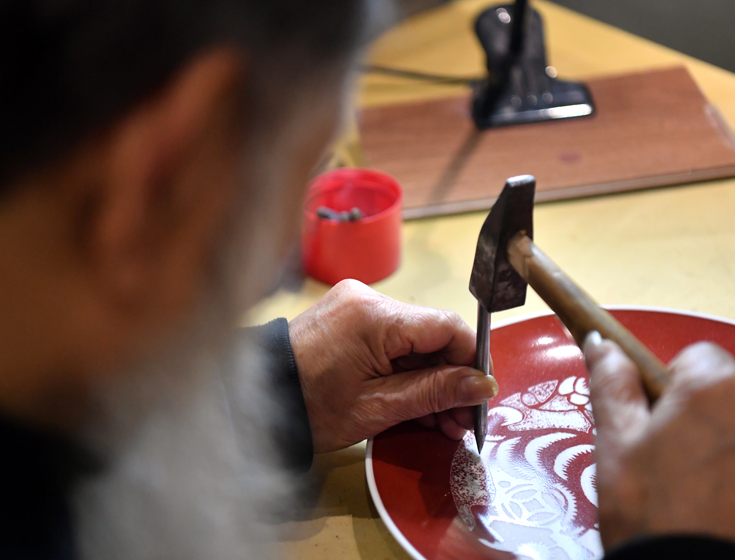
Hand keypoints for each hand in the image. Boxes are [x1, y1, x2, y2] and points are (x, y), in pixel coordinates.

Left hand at [289, 280, 496, 453]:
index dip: (471, 361)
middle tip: (460, 422)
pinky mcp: (347, 318)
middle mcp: (367, 299)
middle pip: (431, 335)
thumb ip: (434, 392)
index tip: (478, 398)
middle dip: (450, 379)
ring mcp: (355, 306)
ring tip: (440, 423)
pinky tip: (416, 405)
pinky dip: (405, 372)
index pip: (447, 326)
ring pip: (413, 341)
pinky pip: (391, 342)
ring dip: (430, 380)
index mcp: (374, 316)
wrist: (253, 405)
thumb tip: (482, 385)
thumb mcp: (378, 408)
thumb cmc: (308, 408)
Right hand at [584, 334, 734, 550]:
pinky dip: (734, 470)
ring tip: (687, 486)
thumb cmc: (647, 503)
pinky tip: (712, 500)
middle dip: (693, 414)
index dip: (665, 386)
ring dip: (716, 443)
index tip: (647, 422)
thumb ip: (611, 381)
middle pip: (720, 392)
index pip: (693, 357)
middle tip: (660, 459)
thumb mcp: (616, 437)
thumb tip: (601, 343)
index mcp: (717, 386)